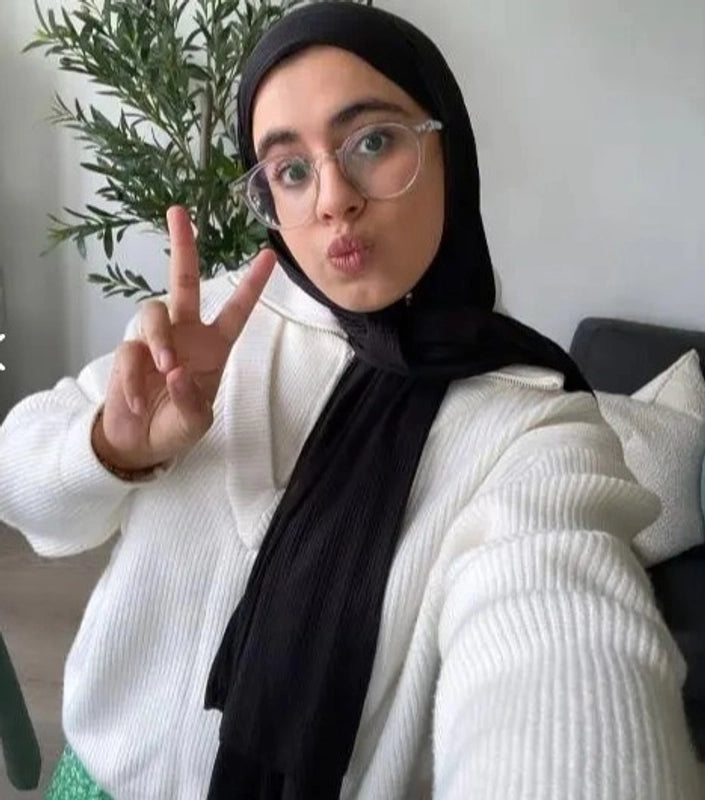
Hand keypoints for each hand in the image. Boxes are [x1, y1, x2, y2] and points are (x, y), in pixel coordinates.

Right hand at [92, 205, 275, 471]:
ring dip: (160, 339)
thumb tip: (174, 373)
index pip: (236, 310)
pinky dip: (135, 379)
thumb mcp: (195, 422)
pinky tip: (139, 401)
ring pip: (153, 313)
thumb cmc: (175, 427)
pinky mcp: (128, 353)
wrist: (139, 443)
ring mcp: (155, 340)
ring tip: (166, 369)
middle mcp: (186, 334)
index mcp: (214, 346)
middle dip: (183, 246)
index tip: (269, 255)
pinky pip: (131, 352)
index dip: (252, 285)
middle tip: (179, 213)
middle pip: (184, 281)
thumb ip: (191, 401)